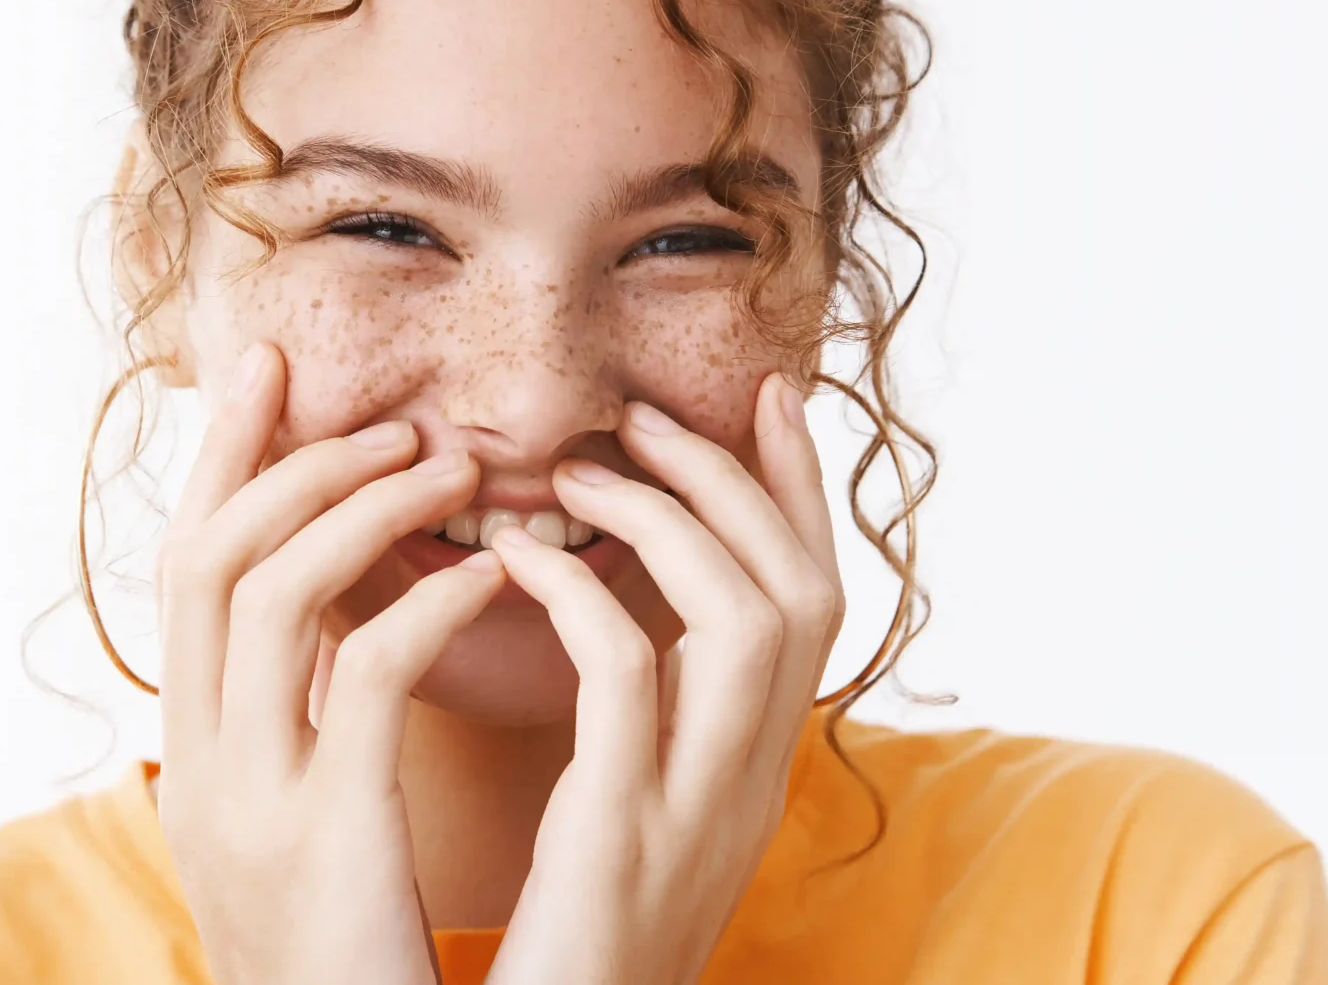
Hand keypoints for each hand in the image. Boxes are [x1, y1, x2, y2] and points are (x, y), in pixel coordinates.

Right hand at [154, 341, 505, 984]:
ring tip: (447, 467)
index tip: (272, 373)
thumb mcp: (305, 836)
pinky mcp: (325, 838)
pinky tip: (488, 574)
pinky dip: (420, 603)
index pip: (187, 573)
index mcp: (199, 760)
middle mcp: (202, 767)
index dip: (224, 462)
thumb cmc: (349, 968)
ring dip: (357, 507)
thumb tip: (338, 628)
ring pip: (263, 591)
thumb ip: (305, 731)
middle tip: (376, 401)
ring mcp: (250, 802)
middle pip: (202, 558)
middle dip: (278, 455)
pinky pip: (361, 678)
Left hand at [484, 374, 843, 984]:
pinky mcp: (623, 839)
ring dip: (666, 523)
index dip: (800, 493)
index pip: (817, 605)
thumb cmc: (566, 946)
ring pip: (747, 622)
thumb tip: (614, 613)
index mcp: (754, 774)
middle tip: (645, 416)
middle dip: (738, 482)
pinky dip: (576, 597)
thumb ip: (646, 727)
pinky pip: (628, 680)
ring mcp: (698, 813)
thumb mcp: (630, 822)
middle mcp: (751, 788)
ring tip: (573, 474)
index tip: (764, 397)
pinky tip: (510, 561)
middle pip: (805, 596)